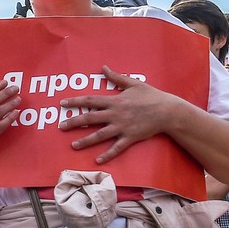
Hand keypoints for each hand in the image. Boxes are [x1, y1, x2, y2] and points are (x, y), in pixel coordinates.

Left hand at [59, 66, 185, 163]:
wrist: (168, 111)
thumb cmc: (151, 96)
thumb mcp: (133, 83)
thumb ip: (116, 77)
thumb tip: (104, 67)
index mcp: (115, 101)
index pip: (90, 101)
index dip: (75, 102)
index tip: (62, 104)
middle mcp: (115, 114)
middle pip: (90, 119)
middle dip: (74, 122)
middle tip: (61, 126)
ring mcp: (122, 127)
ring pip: (100, 135)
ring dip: (85, 140)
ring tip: (73, 145)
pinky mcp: (130, 138)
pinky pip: (117, 148)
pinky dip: (107, 154)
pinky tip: (97, 160)